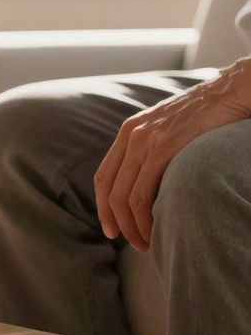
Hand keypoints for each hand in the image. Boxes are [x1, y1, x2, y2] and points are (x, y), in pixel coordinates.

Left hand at [94, 61, 250, 250]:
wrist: (233, 91)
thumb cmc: (210, 115)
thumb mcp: (172, 129)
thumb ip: (157, 149)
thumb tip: (153, 181)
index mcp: (130, 131)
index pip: (104, 177)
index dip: (103, 206)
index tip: (110, 229)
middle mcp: (132, 135)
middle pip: (109, 190)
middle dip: (116, 222)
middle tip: (132, 243)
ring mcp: (145, 141)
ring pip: (125, 196)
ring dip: (133, 226)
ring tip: (147, 243)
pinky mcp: (163, 148)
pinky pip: (143, 192)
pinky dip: (145, 218)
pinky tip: (155, 230)